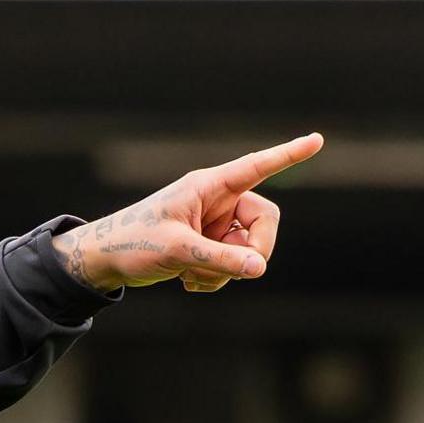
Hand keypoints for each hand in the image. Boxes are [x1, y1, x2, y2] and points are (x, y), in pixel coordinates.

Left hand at [53, 132, 323, 293]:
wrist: (106, 260)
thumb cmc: (133, 243)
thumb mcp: (177, 251)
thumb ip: (218, 259)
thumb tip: (259, 268)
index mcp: (208, 186)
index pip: (256, 167)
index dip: (288, 155)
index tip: (317, 140)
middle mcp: (217, 201)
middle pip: (265, 220)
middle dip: (253, 251)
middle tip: (233, 272)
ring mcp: (215, 224)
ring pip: (250, 248)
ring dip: (228, 271)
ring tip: (193, 278)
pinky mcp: (210, 245)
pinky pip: (234, 264)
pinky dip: (218, 278)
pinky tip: (189, 282)